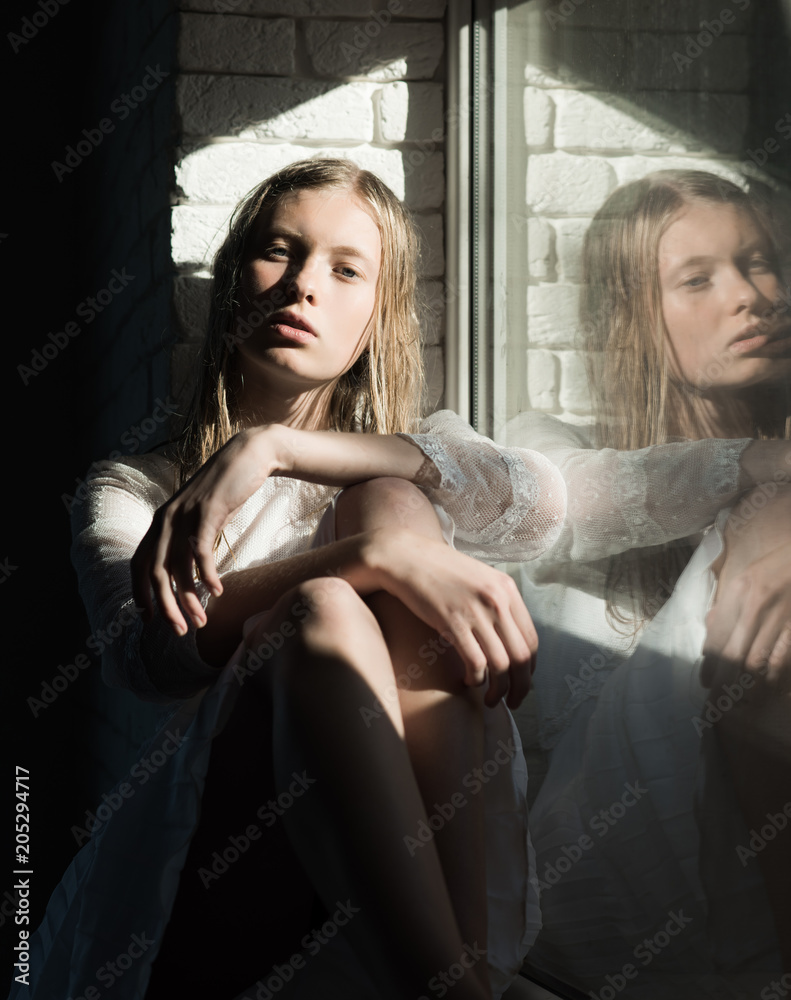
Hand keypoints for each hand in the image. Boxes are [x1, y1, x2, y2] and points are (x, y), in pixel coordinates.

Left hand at [131, 426, 276, 634]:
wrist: (249, 456)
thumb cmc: (228, 491)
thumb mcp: (201, 518)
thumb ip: (189, 541)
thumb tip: (188, 574)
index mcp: (161, 522)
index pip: (138, 564)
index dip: (140, 594)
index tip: (150, 620)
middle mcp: (166, 519)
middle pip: (153, 573)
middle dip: (164, 607)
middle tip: (179, 631)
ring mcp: (184, 515)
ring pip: (176, 567)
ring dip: (187, 599)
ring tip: (199, 621)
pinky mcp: (207, 511)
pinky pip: (200, 551)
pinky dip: (206, 576)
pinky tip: (216, 592)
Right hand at [368, 529, 537, 708]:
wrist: (405, 557)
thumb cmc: (439, 570)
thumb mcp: (479, 578)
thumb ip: (497, 602)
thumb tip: (508, 637)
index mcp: (507, 590)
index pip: (532, 639)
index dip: (530, 668)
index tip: (522, 681)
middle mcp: (498, 600)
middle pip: (522, 657)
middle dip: (521, 687)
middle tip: (513, 702)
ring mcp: (476, 611)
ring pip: (501, 665)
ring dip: (498, 691)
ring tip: (490, 700)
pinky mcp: (452, 622)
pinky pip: (475, 662)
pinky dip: (476, 679)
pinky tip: (468, 682)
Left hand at [702, 485, 790, 687]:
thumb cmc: (778, 564)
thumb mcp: (746, 575)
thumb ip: (727, 603)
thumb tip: (710, 629)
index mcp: (739, 591)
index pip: (717, 635)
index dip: (710, 663)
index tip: (706, 682)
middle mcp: (756, 605)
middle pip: (734, 653)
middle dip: (724, 683)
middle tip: (718, 704)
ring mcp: (781, 617)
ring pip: (759, 662)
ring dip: (749, 687)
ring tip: (742, 705)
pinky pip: (785, 658)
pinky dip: (778, 679)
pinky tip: (773, 692)